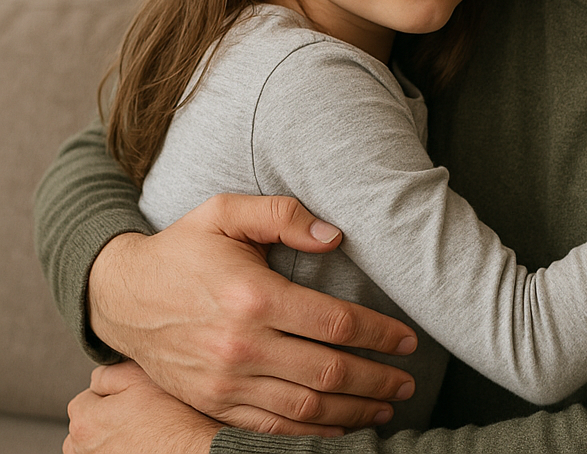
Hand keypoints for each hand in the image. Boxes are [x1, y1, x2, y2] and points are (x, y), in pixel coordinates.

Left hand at [65, 362, 219, 453]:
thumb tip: (96, 378)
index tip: (130, 394)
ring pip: (93, 446)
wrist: (193, 451)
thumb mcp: (141, 378)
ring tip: (137, 431)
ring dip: (106, 438)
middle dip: (102, 417)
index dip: (108, 392)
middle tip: (134, 412)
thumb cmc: (171, 418)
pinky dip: (117, 450)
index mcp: (85, 422)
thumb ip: (109, 373)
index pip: (84, 398)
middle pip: (84, 426)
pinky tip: (140, 444)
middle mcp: (83, 449)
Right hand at [87, 194, 417, 433]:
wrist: (122, 295)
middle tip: (408, 379)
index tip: (408, 339)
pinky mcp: (212, 404)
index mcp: (253, 297)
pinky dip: (309, 434)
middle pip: (327, 373)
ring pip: (305, 408)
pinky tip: (339, 427)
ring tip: (387, 404)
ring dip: (353, 411)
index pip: (333, 324)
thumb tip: (335, 236)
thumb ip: (283, 216)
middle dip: (376, 379)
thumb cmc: (183, 247)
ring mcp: (225, 383)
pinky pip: (269, 429)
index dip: (378, 334)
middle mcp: (242, 346)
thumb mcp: (227, 211)